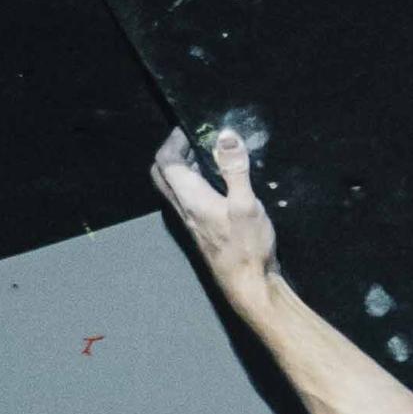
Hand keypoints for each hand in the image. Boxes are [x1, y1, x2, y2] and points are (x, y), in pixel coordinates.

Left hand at [151, 118, 277, 295]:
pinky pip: (188, 199)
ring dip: (184, 168)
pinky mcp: (202, 229)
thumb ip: (234, 169)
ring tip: (208, 155)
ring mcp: (192, 221)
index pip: (166, 162)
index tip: (190, 128)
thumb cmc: (247, 248)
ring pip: (174, 188)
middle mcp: (185, 209)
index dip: (173, 140)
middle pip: (163, 174)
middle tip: (194, 140)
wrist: (249, 286)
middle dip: (173, 153)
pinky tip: (219, 184)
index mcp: (190, 198)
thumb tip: (225, 135)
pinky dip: (196, 183)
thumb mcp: (246, 204)